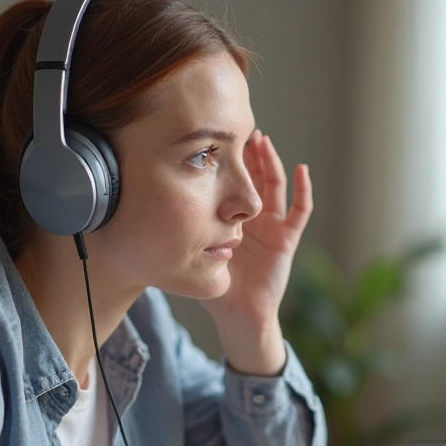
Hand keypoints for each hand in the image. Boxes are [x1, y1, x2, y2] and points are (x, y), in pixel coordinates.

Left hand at [199, 129, 312, 373]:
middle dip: (250, 153)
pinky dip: (303, 190)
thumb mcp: (192, 250)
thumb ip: (177, 232)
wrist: (236, 316)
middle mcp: (254, 218)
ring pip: (275, 186)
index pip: (232, 181)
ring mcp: (272, 227)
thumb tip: (142, 206)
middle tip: (242, 129)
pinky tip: (301, 169)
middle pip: (254, 176)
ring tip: (264, 141)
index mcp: (233, 218)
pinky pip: (300, 212)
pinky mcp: (286, 240)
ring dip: (271, 162)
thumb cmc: (214, 287)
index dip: (229, 160)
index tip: (216, 139)